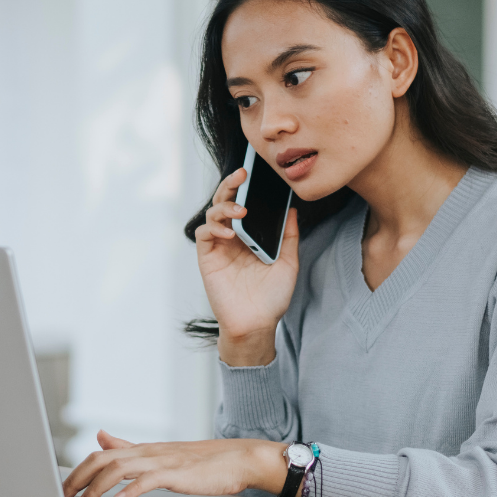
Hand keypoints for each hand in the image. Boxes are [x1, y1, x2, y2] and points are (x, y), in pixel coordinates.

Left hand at [61, 431, 287, 496]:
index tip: (62, 488)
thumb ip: (128, 447)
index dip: (77, 470)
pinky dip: (133, 489)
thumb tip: (101, 436)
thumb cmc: (202, 461)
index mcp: (143, 450)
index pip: (101, 455)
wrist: (238, 458)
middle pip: (103, 459)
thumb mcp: (159, 453)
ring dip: (97, 487)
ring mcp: (163, 461)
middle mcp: (148, 452)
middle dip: (78, 478)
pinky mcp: (178, 473)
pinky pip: (150, 479)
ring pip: (120, 467)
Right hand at [194, 168, 299, 364]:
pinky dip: (214, 227)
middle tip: (241, 176)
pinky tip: (229, 232)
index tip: (254, 172)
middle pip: (225, 202)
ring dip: (224, 207)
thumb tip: (292, 210)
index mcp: (250, 234)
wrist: (257, 323)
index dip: (245, 187)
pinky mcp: (208, 258)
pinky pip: (204, 235)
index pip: (244, 203)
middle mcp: (232, 237)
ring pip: (212, 214)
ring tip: (239, 211)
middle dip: (231, 186)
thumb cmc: (272, 297)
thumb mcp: (288, 262)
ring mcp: (219, 246)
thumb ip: (288, 236)